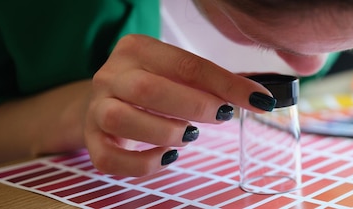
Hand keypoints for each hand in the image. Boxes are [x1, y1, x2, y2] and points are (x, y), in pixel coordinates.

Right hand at [85, 34, 274, 175]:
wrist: (104, 102)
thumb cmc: (153, 87)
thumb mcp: (180, 74)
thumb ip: (216, 83)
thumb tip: (260, 96)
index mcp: (138, 49)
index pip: (187, 64)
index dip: (227, 84)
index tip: (258, 100)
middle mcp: (111, 74)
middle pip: (148, 89)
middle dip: (194, 106)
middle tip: (220, 116)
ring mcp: (97, 108)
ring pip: (122, 119)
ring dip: (166, 132)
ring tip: (189, 135)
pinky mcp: (92, 140)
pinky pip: (110, 158)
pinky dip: (143, 164)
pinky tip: (167, 156)